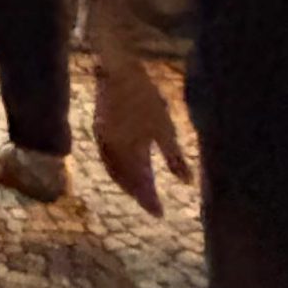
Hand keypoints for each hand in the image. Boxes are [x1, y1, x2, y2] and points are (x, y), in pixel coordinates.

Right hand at [92, 55, 189, 216]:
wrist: (117, 74)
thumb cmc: (145, 98)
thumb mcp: (165, 128)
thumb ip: (174, 157)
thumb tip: (188, 182)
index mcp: (131, 152)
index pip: (141, 184)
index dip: (150, 200)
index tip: (160, 214)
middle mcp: (114, 153)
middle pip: (125, 181)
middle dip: (138, 194)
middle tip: (151, 206)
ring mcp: (104, 143)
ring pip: (114, 172)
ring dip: (127, 184)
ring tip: (139, 192)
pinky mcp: (100, 134)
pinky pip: (108, 161)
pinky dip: (118, 171)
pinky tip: (126, 169)